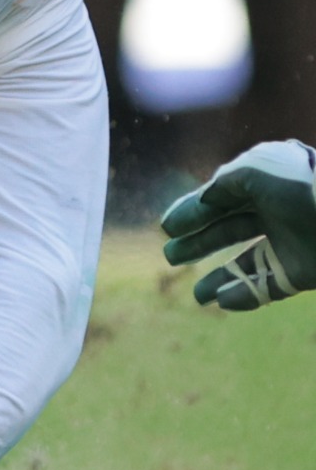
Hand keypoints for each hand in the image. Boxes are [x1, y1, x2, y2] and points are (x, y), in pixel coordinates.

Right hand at [162, 140, 315, 309]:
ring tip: (198, 296)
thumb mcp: (257, 170)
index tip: (168, 228)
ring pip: (246, 263)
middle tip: (171, 257)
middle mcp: (277, 213)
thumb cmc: (303, 189)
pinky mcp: (302, 273)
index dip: (193, 211)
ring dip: (218, 280)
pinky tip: (222, 299)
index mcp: (268, 184)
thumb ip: (224, 182)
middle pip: (229, 229)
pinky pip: (267, 286)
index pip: (223, 198)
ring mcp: (290, 244)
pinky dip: (244, 295)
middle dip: (198, 243)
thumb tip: (205, 199)